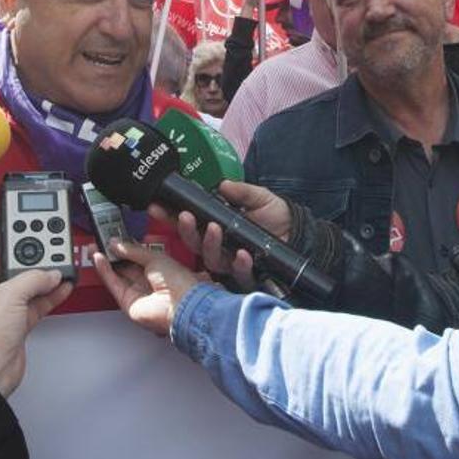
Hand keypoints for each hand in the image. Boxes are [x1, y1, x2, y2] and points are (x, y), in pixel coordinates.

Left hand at [0, 217, 72, 396]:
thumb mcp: (10, 295)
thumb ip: (33, 279)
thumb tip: (49, 273)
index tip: (7, 215)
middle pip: (10, 264)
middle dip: (28, 253)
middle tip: (43, 239)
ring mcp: (3, 309)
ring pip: (27, 284)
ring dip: (44, 275)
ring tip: (60, 263)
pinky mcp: (16, 324)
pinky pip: (36, 304)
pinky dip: (50, 296)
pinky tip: (63, 287)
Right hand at [93, 239, 204, 336]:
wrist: (181, 305)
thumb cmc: (181, 283)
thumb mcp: (155, 257)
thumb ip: (133, 250)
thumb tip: (117, 244)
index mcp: (161, 268)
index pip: (138, 254)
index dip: (125, 245)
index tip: (115, 236)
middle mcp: (149, 281)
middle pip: (126, 265)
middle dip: (113, 253)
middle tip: (102, 240)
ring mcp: (139, 293)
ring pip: (117, 274)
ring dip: (106, 261)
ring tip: (96, 247)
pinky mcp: (129, 303)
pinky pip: (113, 284)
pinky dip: (104, 271)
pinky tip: (99, 258)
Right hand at [152, 180, 290, 289]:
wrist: (300, 235)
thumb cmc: (277, 216)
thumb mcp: (259, 197)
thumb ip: (241, 191)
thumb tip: (222, 184)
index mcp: (216, 227)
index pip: (189, 223)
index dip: (171, 216)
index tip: (158, 206)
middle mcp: (219, 246)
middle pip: (193, 243)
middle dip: (186, 230)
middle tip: (185, 217)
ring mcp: (231, 262)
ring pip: (211, 259)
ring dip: (210, 245)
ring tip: (215, 229)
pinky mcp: (248, 274)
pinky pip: (239, 274)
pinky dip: (240, 264)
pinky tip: (242, 254)